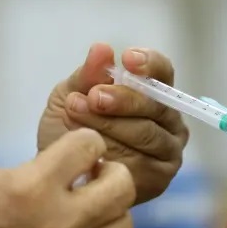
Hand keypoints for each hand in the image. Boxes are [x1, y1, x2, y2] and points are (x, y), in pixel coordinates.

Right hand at [0, 129, 135, 227]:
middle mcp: (60, 221)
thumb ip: (29, 172)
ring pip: (123, 225)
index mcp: (33, 186)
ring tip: (88, 208)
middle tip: (92, 174)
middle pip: (122, 186)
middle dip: (111, 171)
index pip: (89, 146)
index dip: (84, 142)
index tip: (75, 149)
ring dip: (110, 209)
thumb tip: (56, 172)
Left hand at [38, 43, 188, 204]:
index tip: (127, 58)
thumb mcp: (70, 96)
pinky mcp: (160, 178)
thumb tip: (102, 49)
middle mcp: (168, 121)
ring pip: (147, 133)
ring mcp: (168, 151)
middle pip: (156, 104)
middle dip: (123, 99)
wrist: (59, 175)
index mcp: (153, 93)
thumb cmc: (69, 131)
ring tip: (78, 116)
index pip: (163, 72)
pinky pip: (142, 162)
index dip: (150, 63)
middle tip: (93, 96)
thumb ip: (87, 75)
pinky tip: (92, 151)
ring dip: (111, 124)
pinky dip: (114, 154)